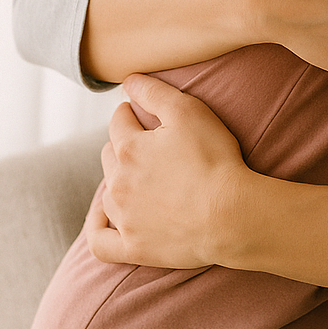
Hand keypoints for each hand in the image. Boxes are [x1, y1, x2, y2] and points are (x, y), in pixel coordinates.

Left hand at [87, 76, 249, 268]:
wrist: (230, 215)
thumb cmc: (214, 160)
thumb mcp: (189, 112)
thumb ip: (155, 92)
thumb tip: (128, 80)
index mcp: (129, 148)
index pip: (119, 120)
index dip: (131, 112)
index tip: (142, 112)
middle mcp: (118, 182)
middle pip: (109, 154)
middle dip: (123, 144)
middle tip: (148, 144)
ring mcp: (124, 218)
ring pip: (107, 191)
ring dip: (118, 179)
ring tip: (139, 176)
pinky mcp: (132, 247)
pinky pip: (100, 241)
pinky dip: (98, 227)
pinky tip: (104, 217)